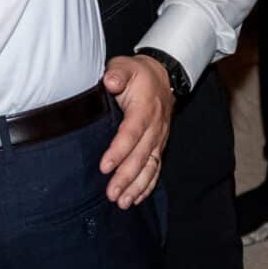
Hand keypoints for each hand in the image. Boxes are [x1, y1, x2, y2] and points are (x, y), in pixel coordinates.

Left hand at [98, 56, 172, 208]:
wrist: (163, 76)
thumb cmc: (138, 74)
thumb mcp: (125, 66)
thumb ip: (118, 73)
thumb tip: (110, 81)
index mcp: (144, 108)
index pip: (131, 133)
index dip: (119, 151)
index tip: (105, 166)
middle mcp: (155, 127)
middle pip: (141, 156)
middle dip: (126, 177)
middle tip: (112, 194)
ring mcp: (159, 139)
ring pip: (150, 166)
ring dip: (137, 186)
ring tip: (123, 202)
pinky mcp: (159, 146)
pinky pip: (156, 168)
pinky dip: (147, 185)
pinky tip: (136, 199)